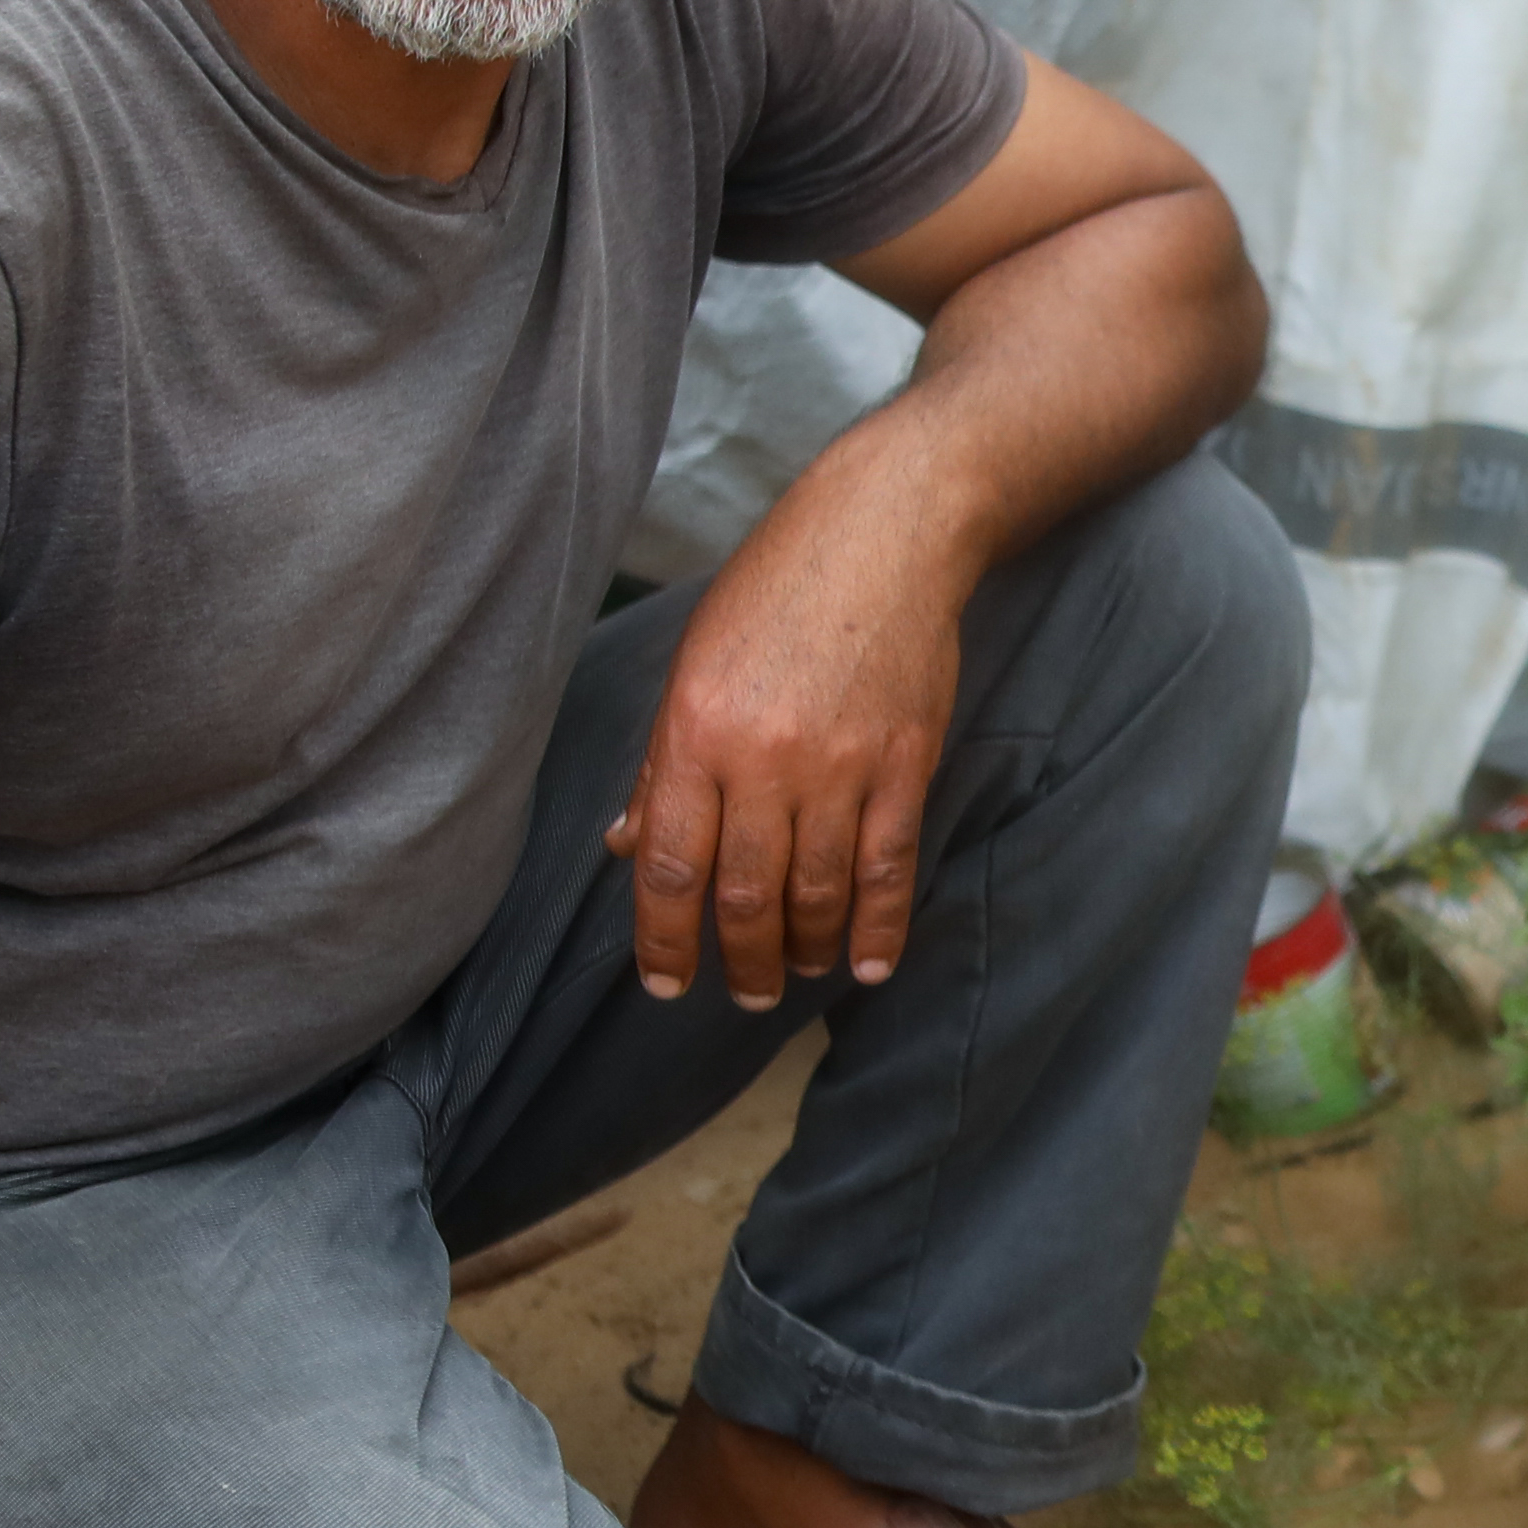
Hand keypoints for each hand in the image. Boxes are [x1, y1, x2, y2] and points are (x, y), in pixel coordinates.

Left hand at [613, 455, 970, 1008]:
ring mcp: (838, 764)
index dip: (663, 938)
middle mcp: (761, 757)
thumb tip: (624, 842)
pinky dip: (879, 927)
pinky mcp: (903, 764)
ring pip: (816, 892)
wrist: (884, 532)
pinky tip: (868, 965)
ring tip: (799, 974)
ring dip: (806, 950)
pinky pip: (888, 867)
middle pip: (743, 893)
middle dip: (740, 961)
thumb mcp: (694, 663)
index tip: (665, 983)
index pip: (667, 862)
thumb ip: (663, 763)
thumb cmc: (776, 591)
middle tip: (745, 994)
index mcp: (694, 730)